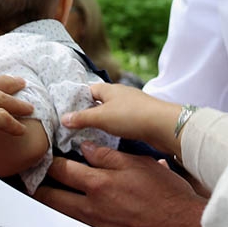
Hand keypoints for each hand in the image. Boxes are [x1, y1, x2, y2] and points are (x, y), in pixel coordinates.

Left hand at [34, 142, 206, 226]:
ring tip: (36, 187)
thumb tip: (86, 147)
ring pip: (61, 208)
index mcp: (99, 184)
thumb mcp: (138, 164)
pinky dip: (65, 207)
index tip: (38, 151)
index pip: (62, 169)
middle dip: (36, 183)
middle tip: (25, 173)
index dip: (47, 158)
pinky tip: (64, 200)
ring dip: (48, 196)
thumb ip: (108, 155)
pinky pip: (75, 217)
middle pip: (52, 195)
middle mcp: (92, 205)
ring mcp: (96, 220)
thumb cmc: (165, 196)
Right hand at [61, 83, 180, 154]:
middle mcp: (120, 94)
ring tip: (91, 134)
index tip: (67, 112)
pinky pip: (122, 122)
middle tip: (76, 127)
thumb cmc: (131, 116)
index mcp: (109, 89)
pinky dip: (115, 128)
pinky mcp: (140, 118)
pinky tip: (111, 137)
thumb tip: (64, 118)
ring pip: (111, 112)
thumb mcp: (101, 118)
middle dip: (89, 112)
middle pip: (99, 101)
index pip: (88, 90)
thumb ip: (81, 118)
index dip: (77, 100)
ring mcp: (131, 106)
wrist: (163, 125)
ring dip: (103, 122)